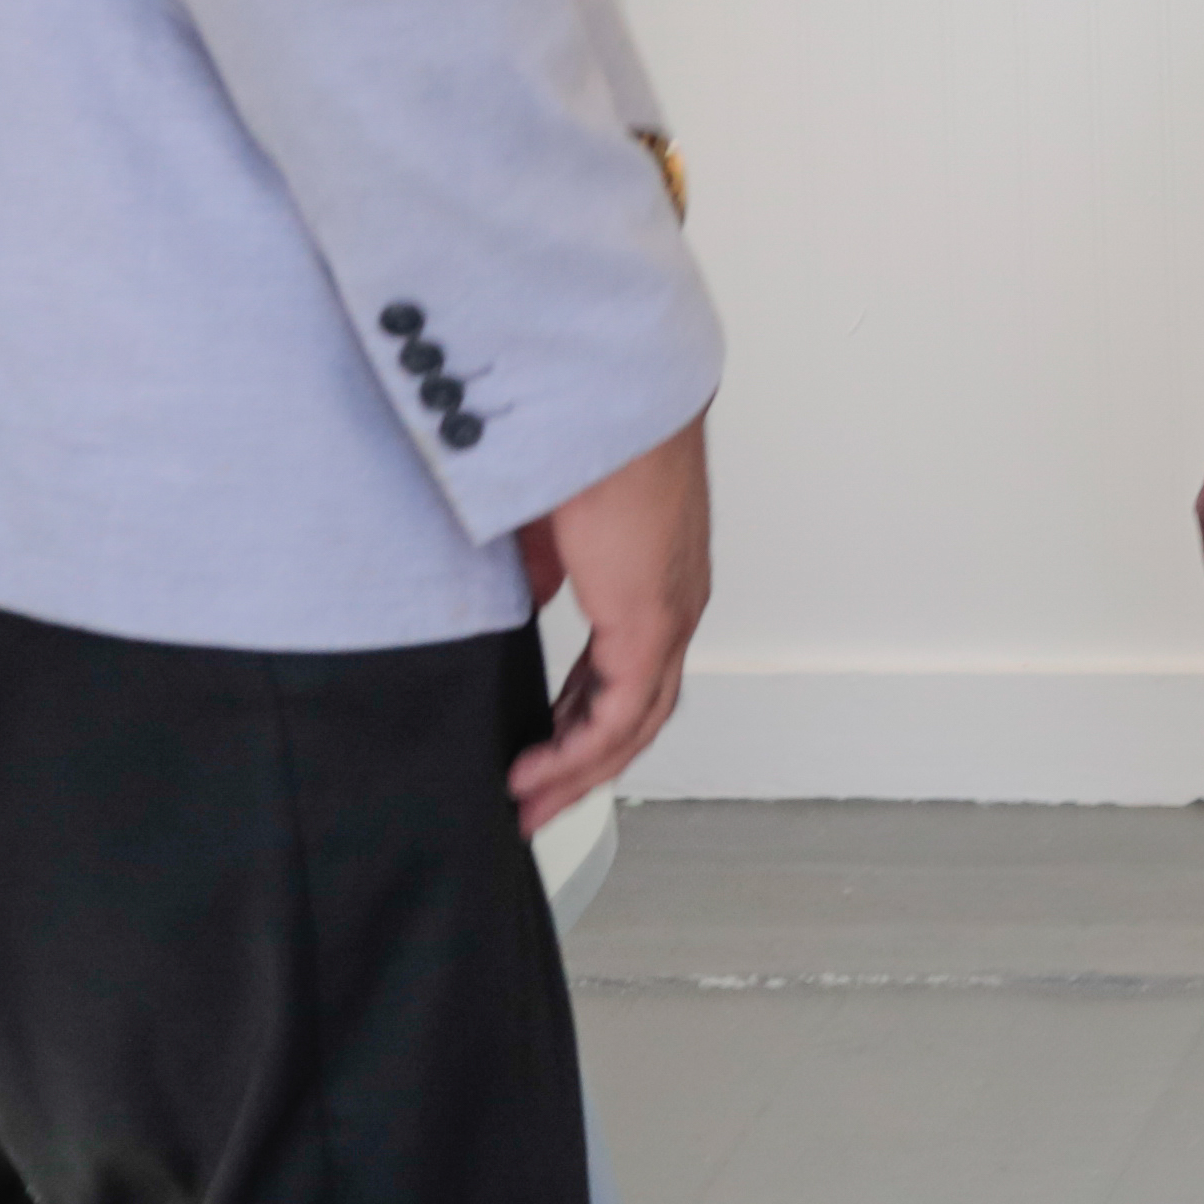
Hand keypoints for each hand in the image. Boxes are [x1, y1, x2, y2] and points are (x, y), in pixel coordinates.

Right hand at [511, 414, 712, 829]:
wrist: (609, 398)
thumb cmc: (583, 436)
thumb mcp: (548, 521)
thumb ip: (544, 568)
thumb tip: (532, 602)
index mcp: (653, 579)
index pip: (625, 671)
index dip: (583, 720)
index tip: (543, 753)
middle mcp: (674, 604)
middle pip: (637, 712)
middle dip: (581, 767)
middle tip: (534, 804)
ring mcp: (669, 616)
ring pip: (634, 723)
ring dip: (578, 773)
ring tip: (529, 805)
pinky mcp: (652, 621)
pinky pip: (621, 713)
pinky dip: (579, 752)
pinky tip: (537, 773)